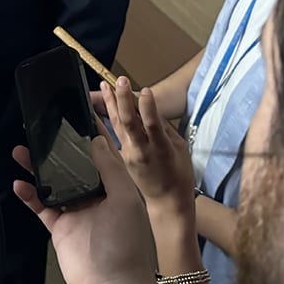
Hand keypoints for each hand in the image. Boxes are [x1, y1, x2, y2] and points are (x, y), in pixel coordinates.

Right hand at [12, 135, 157, 283]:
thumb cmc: (125, 242)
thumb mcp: (125, 199)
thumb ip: (110, 169)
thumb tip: (95, 139)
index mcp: (116, 187)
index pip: (101, 154)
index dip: (89, 135)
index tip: (75, 113)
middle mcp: (95, 195)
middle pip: (72, 165)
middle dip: (57, 148)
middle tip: (39, 128)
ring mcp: (75, 211)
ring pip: (53, 182)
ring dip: (37, 167)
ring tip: (19, 149)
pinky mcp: (59, 227)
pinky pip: (41, 207)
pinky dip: (29, 196)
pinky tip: (18, 183)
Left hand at [101, 79, 195, 210]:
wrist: (167, 202)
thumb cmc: (179, 175)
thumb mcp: (180, 149)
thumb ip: (165, 129)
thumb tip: (152, 110)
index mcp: (161, 150)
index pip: (153, 125)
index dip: (148, 107)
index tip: (146, 90)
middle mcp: (142, 151)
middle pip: (129, 123)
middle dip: (124, 100)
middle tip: (121, 81)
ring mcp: (129, 154)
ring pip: (117, 126)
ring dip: (111, 104)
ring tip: (105, 85)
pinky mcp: (122, 156)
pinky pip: (115, 133)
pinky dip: (109, 117)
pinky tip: (103, 105)